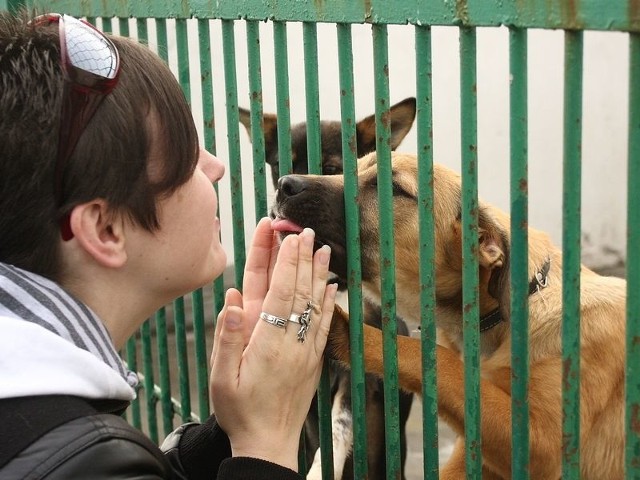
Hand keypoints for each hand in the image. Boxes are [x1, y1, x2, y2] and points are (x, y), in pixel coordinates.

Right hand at [209, 219, 337, 470]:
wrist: (270, 443)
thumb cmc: (240, 412)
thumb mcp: (220, 378)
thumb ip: (227, 338)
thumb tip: (232, 298)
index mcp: (266, 341)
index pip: (278, 290)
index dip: (283, 261)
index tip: (286, 235)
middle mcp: (291, 340)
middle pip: (298, 290)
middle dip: (301, 257)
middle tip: (305, 230)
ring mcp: (306, 349)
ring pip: (315, 303)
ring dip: (318, 273)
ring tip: (323, 247)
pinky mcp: (314, 359)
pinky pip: (325, 324)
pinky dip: (329, 302)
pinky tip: (332, 286)